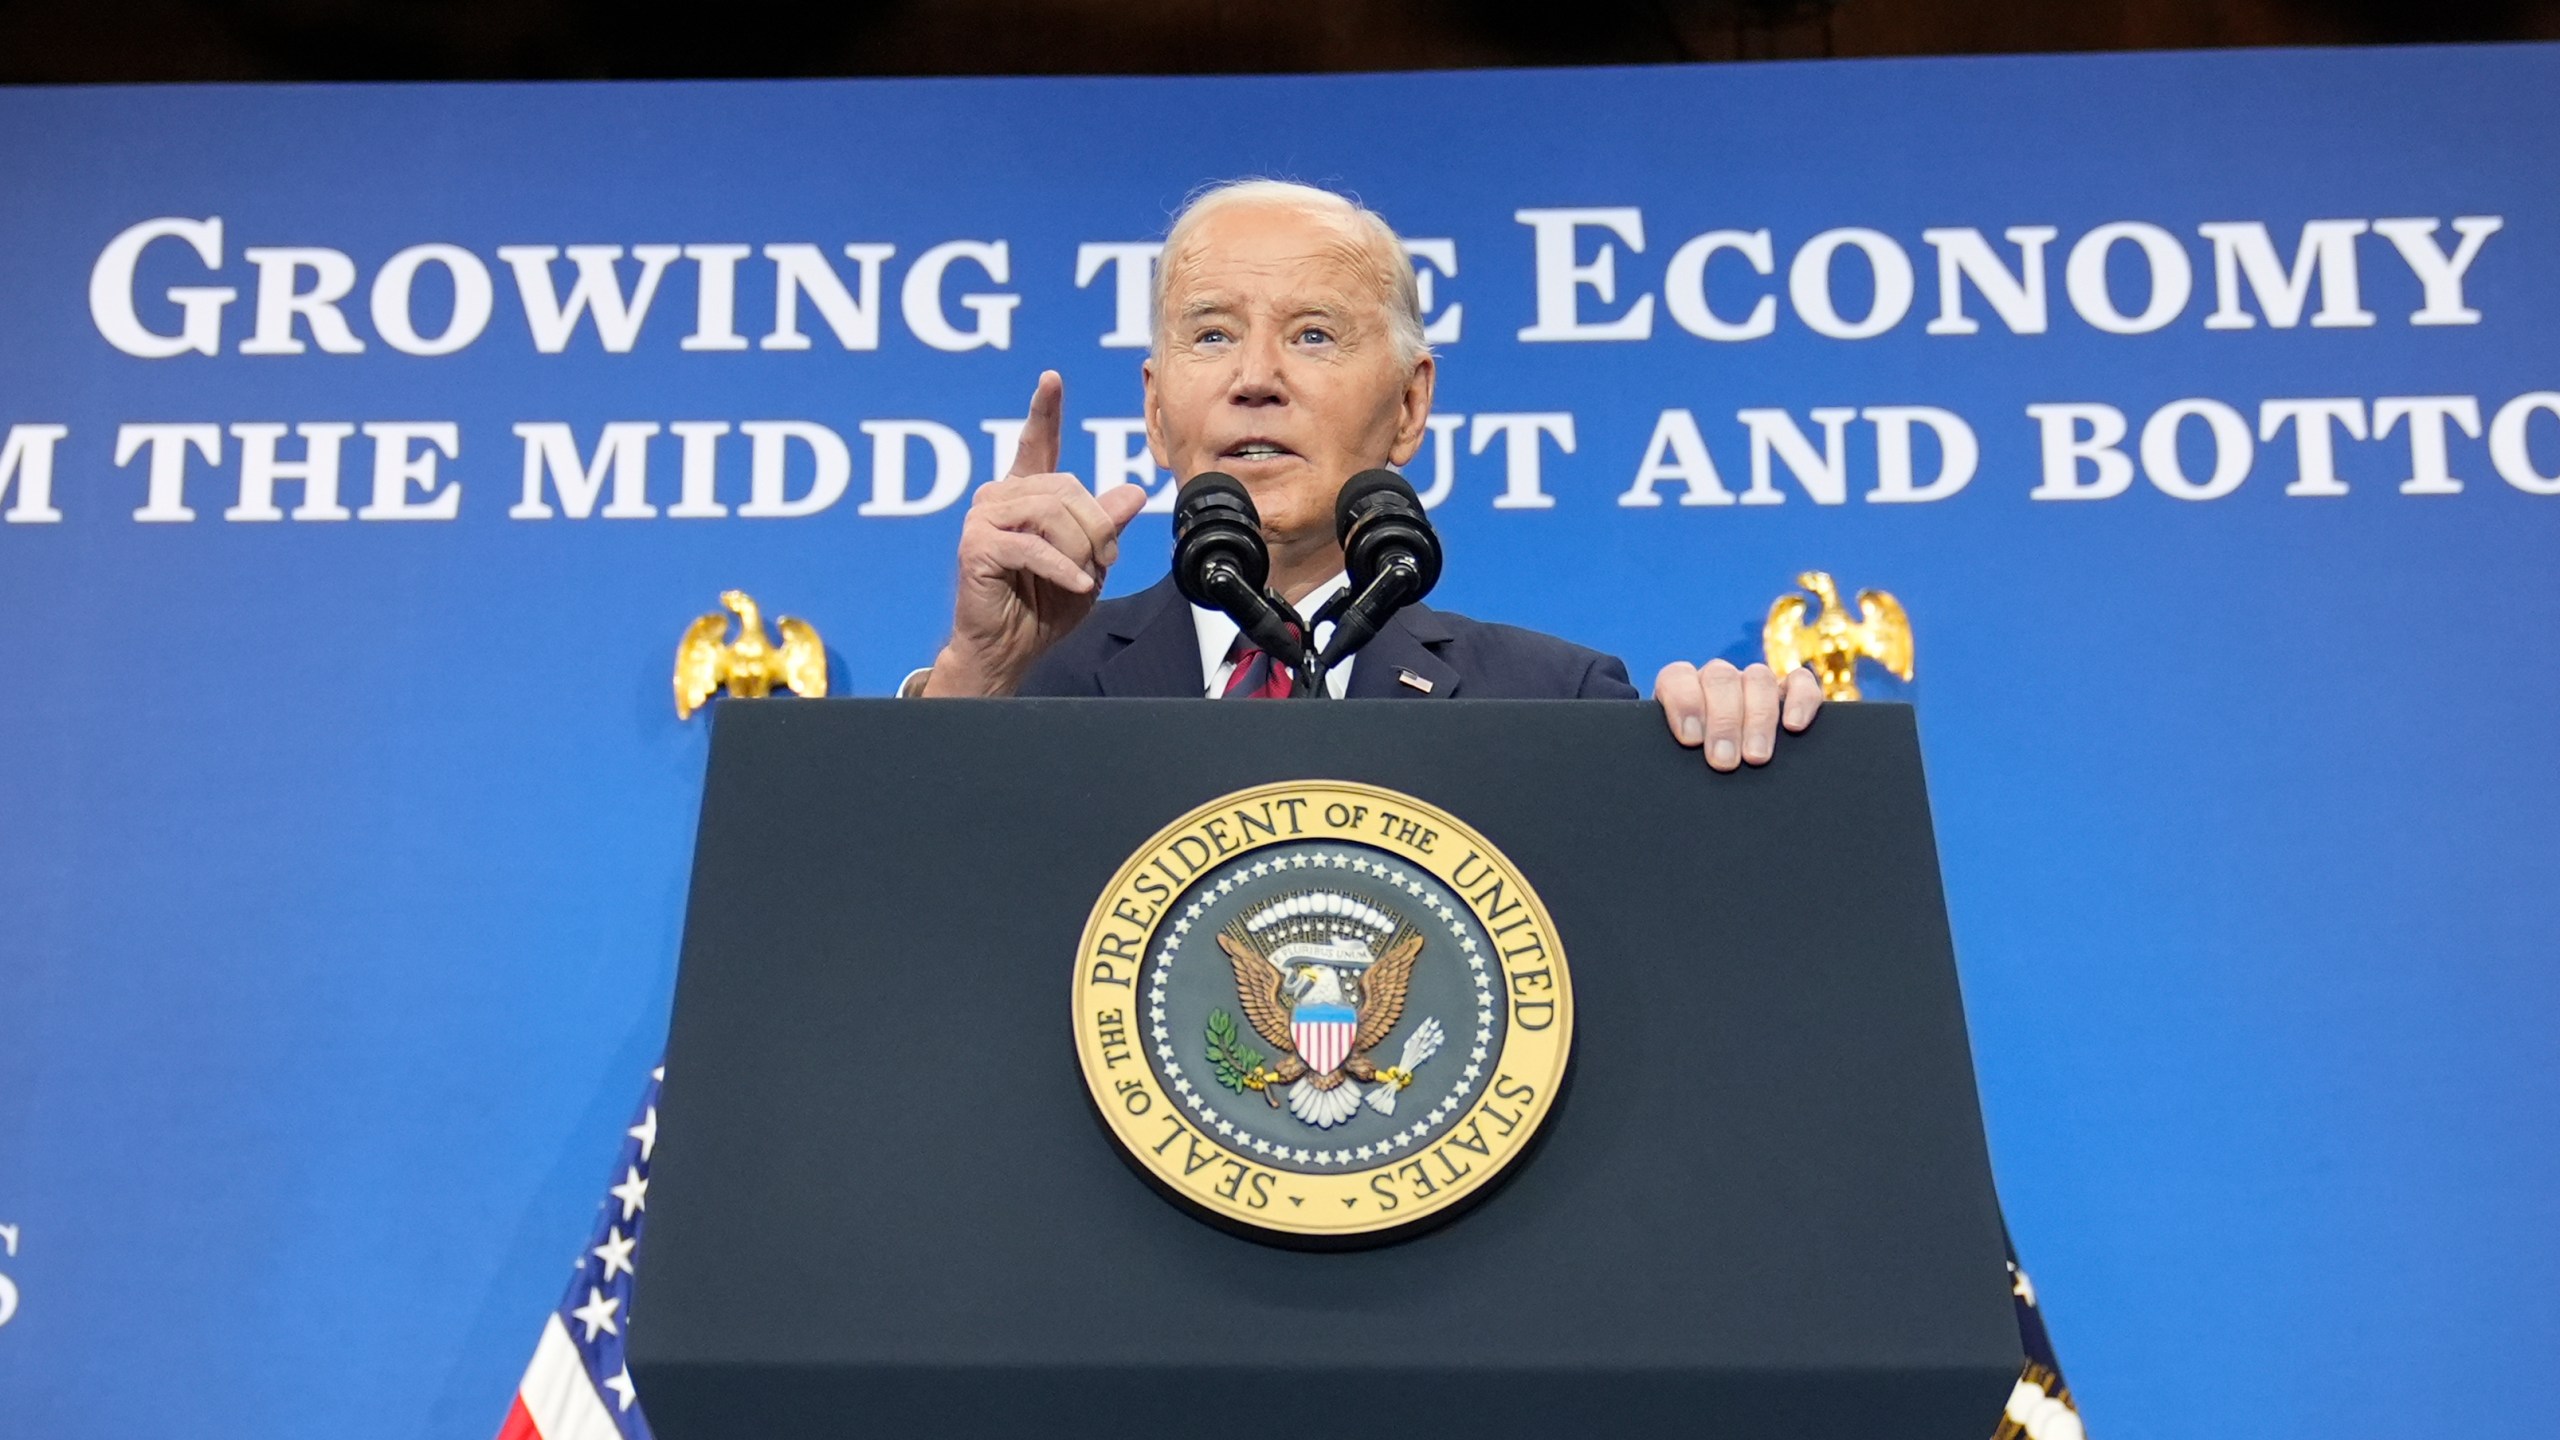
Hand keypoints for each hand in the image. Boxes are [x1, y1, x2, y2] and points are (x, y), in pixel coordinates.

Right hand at [923, 371, 1148, 696]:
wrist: (1008, 650)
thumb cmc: (1043, 606)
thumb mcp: (1089, 561)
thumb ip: (1106, 525)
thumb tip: (1133, 491)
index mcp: (1025, 495)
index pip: (1036, 443)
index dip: (1044, 411)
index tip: (1051, 379)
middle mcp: (999, 497)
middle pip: (1067, 487)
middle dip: (1096, 528)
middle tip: (1103, 562)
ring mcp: (983, 519)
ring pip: (1053, 513)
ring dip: (1080, 549)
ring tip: (1083, 575)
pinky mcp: (977, 545)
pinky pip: (1035, 546)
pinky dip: (1064, 568)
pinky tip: (1077, 584)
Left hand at [1652, 659, 1821, 771]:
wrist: (1731, 790)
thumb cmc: (1694, 773)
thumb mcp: (1678, 763)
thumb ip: (1672, 755)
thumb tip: (1668, 763)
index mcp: (1682, 690)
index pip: (1678, 677)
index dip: (1684, 702)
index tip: (1691, 739)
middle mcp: (1718, 682)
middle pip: (1721, 679)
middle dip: (1723, 722)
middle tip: (1724, 761)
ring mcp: (1754, 684)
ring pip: (1758, 678)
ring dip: (1758, 718)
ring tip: (1756, 757)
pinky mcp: (1791, 693)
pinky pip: (1800, 682)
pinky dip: (1800, 699)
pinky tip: (1794, 726)